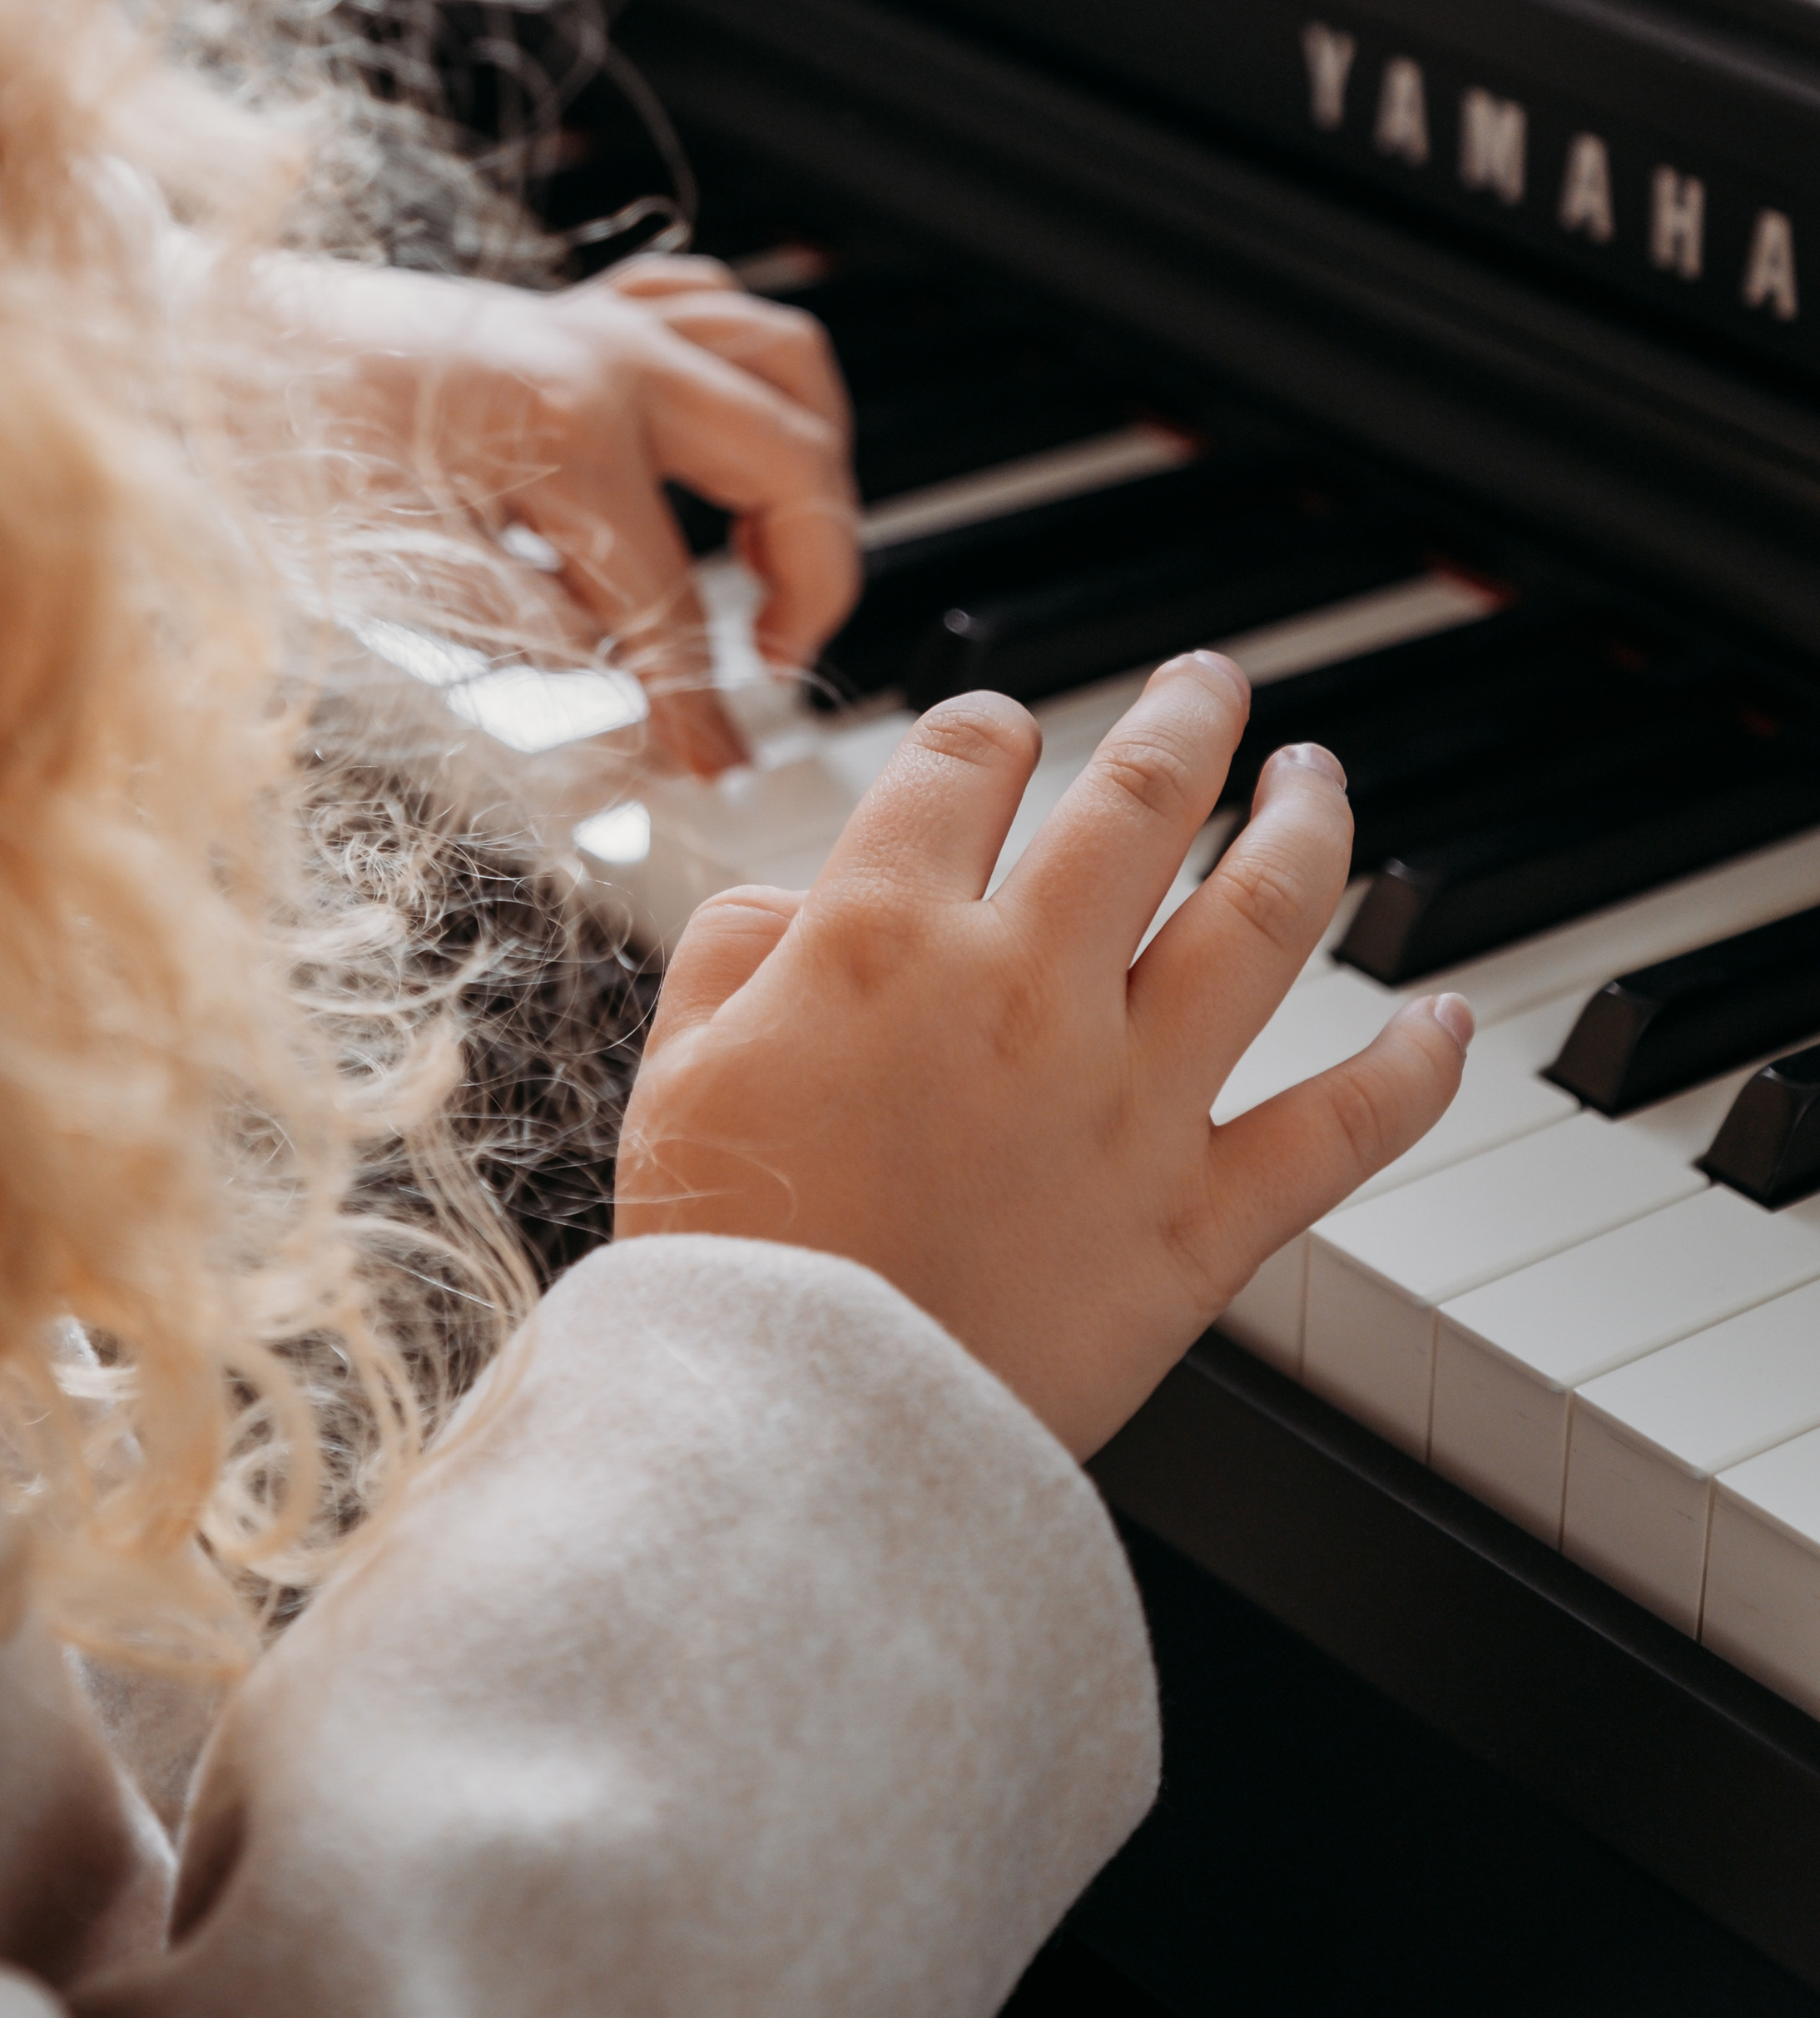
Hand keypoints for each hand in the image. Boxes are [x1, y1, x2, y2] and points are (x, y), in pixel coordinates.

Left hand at [271, 252, 860, 774]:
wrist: (200, 343)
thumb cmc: (279, 450)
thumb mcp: (401, 583)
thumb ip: (534, 648)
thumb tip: (630, 722)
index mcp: (565, 428)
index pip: (676, 601)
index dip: (705, 704)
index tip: (717, 767)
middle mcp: (604, 355)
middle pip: (788, 459)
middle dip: (813, 572)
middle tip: (772, 657)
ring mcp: (596, 318)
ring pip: (782, 357)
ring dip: (810, 458)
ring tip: (781, 550)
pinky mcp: (574, 306)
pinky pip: (709, 308)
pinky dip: (746, 372)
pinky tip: (725, 439)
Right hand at [615, 651, 1469, 1457]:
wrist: (796, 1440)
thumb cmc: (729, 1263)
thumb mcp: (678, 1068)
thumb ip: (738, 949)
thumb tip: (805, 901)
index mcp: (882, 937)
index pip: (968, 763)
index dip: (991, 729)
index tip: (1006, 737)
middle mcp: (1024, 988)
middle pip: (1140, 799)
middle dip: (1187, 717)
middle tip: (1211, 683)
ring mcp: (1128, 1100)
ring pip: (1260, 918)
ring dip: (1307, 827)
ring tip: (1320, 779)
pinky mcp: (1198, 1224)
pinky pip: (1339, 1130)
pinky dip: (1411, 1072)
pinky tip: (1445, 1021)